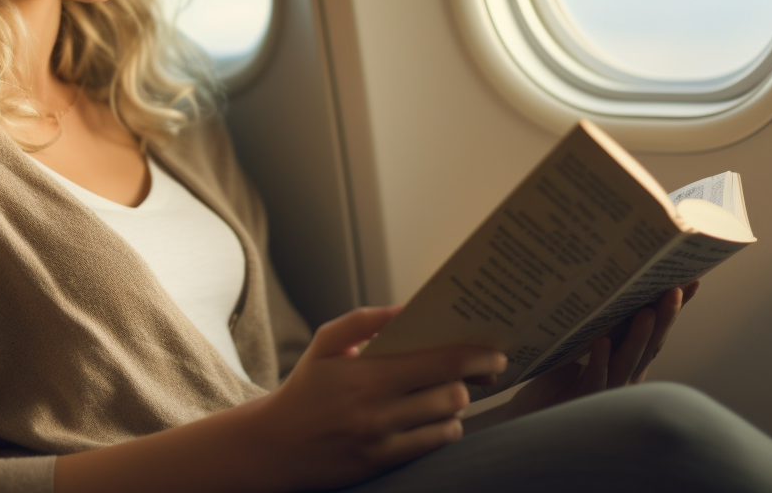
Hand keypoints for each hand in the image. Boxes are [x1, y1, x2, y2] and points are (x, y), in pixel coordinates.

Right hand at [248, 306, 506, 490]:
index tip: (495, 353)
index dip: (476, 356)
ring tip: (451, 392)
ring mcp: (382, 440)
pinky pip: (433, 444)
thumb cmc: (306, 388)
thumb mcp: (325, 344)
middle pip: (453, 392)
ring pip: (448, 419)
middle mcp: (378, 409)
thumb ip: (364, 321)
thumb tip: (405, 308)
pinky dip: (444, 428)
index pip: (439, 361)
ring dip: (456, 404)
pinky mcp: (383, 462)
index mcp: (367, 373)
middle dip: (471, 380)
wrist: (275, 445)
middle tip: (478, 371)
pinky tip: (435, 417)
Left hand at [507, 281, 698, 415]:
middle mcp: (624, 374)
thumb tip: (604, 280)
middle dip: (664, 318)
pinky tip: (602, 343)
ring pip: (627, 361)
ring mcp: (607, 386)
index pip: (655, 331)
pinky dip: (599, 360)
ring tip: (647, 312)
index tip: (691, 282)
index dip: (673, 309)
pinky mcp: (583, 396)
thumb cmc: (560, 377)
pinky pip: (594, 376)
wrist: (537, 412)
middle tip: (675, 291)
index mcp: (627, 358)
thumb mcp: (583, 343)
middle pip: (649, 345)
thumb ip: (598, 323)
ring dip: (638, 337)